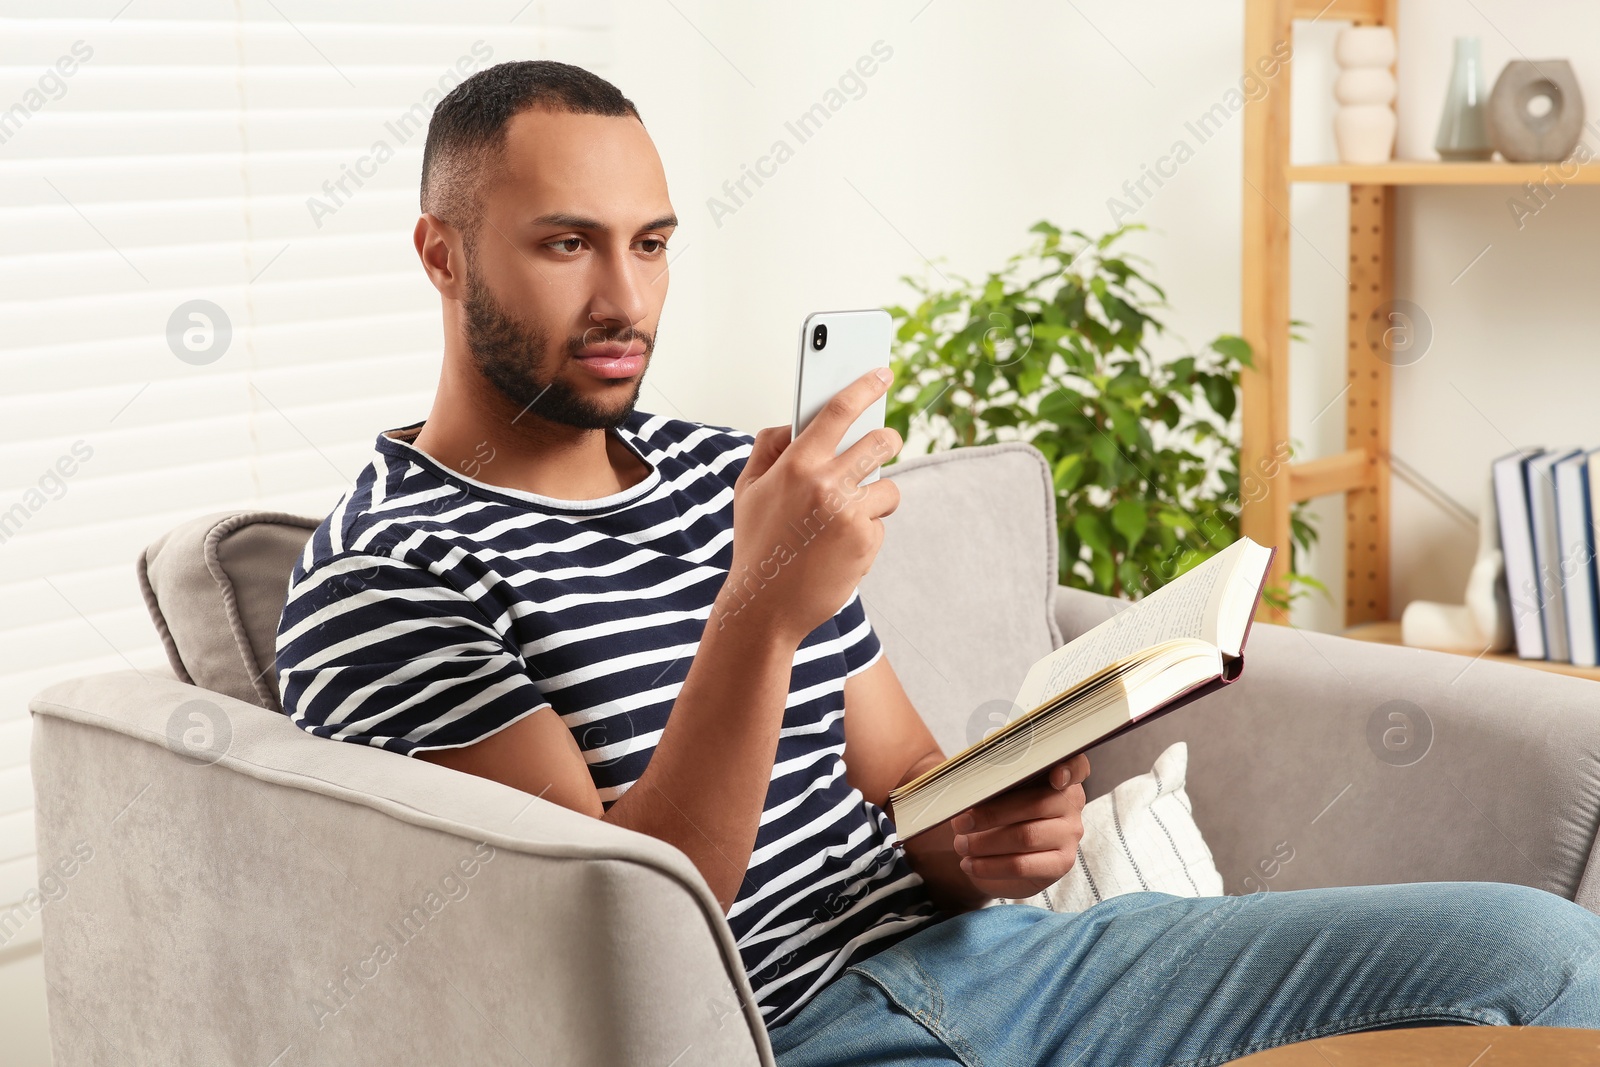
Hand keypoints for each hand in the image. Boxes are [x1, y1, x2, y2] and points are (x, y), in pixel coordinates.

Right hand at [713, 367, 902, 644]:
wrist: (766, 605)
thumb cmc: (757, 543)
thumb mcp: (749, 488)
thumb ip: (769, 446)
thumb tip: (796, 421)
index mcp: (796, 464)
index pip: (838, 410)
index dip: (865, 385)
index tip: (882, 372)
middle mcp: (826, 484)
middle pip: (881, 442)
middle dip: (887, 439)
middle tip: (884, 442)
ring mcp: (850, 514)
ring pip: (887, 487)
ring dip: (874, 497)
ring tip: (843, 518)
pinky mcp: (866, 542)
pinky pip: (879, 523)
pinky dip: (865, 531)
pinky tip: (838, 548)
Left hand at [949, 753, 1089, 900]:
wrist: (999, 854)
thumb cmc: (997, 813)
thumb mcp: (994, 793)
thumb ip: (992, 784)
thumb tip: (967, 789)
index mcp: (1058, 775)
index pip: (1076, 766)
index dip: (1069, 770)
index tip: (1055, 777)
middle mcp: (1071, 803)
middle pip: (1034, 805)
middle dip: (990, 814)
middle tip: (960, 822)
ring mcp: (1069, 834)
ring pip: (1025, 837)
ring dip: (985, 843)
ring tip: (960, 845)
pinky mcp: (1061, 863)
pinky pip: (1022, 865)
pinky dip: (990, 866)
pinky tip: (970, 864)